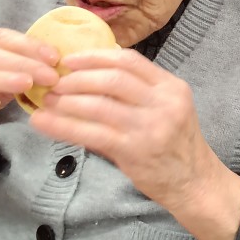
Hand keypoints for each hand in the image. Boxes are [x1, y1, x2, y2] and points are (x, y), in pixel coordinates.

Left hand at [31, 48, 218, 211]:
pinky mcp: (134, 151)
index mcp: (171, 87)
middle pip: (113, 78)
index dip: (95, 56)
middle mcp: (164, 102)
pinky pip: (92, 133)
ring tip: (47, 100)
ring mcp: (150, 127)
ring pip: (99, 104)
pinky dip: (63, 126)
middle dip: (77, 77)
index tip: (69, 60)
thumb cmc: (176, 146)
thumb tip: (87, 78)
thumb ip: (135, 94)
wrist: (195, 183)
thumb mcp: (166, 110)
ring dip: (67, 100)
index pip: (129, 60)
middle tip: (55, 82)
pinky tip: (44, 123)